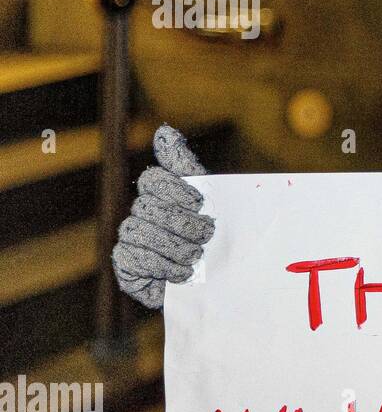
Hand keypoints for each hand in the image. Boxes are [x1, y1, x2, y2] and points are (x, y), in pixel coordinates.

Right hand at [111, 125, 212, 309]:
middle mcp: (141, 212)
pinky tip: (183, 272)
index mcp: (160, 193)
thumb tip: (163, 131)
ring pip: (141, 232)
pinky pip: (135, 258)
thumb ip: (185, 165)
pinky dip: (164, 266)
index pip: (154, 179)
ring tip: (198, 257)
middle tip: (207, 236)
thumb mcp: (212, 196)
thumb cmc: (219, 235)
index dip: (178, 191)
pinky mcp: (127, 265)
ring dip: (177, 247)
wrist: (224, 280)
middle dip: (184, 224)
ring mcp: (131, 238)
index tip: (202, 203)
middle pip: (148, 206)